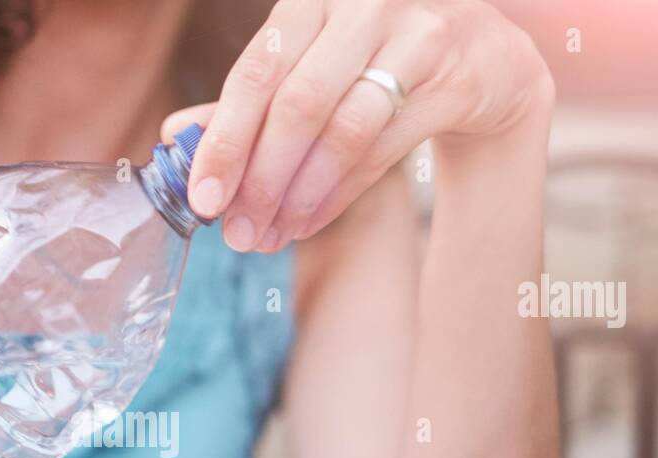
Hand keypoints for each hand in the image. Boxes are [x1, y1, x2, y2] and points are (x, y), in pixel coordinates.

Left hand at [163, 0, 553, 251]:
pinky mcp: (453, 76)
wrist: (481, 59)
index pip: (255, 72)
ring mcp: (415, 34)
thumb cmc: (374, 63)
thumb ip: (247, 102)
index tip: (202, 199)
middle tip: (238, 233)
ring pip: (343, 131)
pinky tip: (309, 221)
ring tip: (273, 234)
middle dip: (261, 179)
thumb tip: (176, 136)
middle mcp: (363, 5)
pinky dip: (339, 193)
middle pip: (298, 104)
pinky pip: (383, 148)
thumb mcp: (308, 69)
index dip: (224, 140)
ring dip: (300, 195)